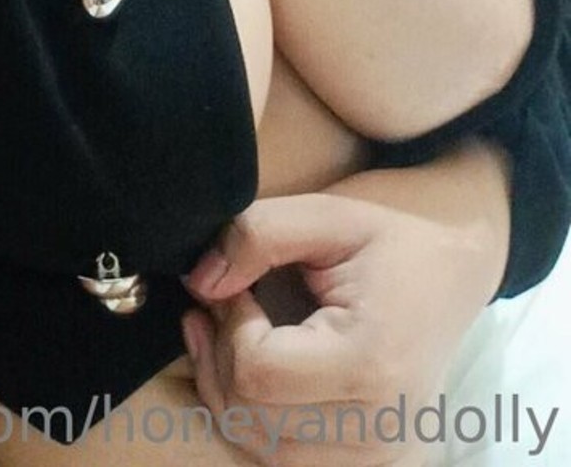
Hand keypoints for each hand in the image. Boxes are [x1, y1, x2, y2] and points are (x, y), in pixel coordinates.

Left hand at [180, 143, 510, 466]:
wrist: (456, 267)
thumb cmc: (393, 236)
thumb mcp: (325, 213)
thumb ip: (256, 236)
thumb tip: (198, 281)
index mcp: (374, 363)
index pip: (258, 373)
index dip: (227, 325)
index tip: (233, 283)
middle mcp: (384, 428)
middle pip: (253, 420)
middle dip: (217, 357)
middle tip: (218, 303)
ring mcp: (385, 457)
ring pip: (264, 451)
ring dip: (229, 393)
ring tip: (228, 332)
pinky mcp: (380, 464)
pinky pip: (290, 460)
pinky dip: (258, 420)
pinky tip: (252, 369)